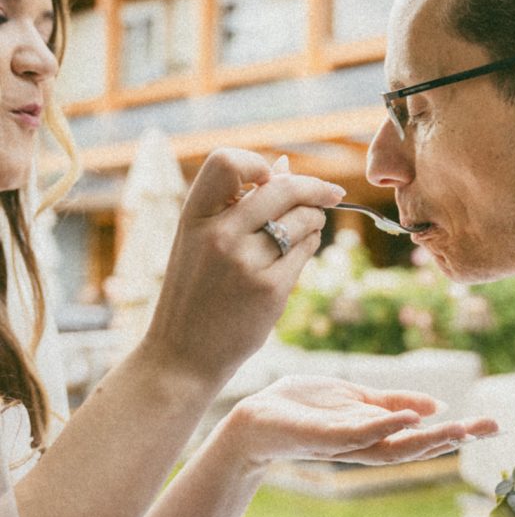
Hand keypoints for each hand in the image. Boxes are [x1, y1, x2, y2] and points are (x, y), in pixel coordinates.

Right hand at [143, 148, 343, 391]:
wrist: (182, 355)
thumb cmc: (194, 293)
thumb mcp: (199, 241)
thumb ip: (235, 203)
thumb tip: (283, 165)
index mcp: (194, 217)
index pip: (226, 161)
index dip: (256, 164)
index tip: (271, 177)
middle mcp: (218, 235)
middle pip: (282, 187)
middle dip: (314, 187)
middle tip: (330, 194)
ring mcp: (245, 263)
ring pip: (302, 219)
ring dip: (315, 218)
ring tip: (308, 225)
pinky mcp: (269, 289)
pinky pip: (306, 250)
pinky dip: (311, 244)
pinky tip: (303, 249)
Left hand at [223, 375, 498, 468]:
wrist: (253, 418)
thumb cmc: (301, 407)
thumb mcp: (354, 397)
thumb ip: (391, 401)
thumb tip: (436, 406)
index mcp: (375, 434)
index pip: (422, 436)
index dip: (458, 432)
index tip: (493, 425)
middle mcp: (365, 445)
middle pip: (416, 447)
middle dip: (454, 439)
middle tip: (490, 428)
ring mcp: (344, 445)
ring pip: (392, 447)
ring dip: (427, 439)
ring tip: (460, 428)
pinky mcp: (320, 439)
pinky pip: (355, 437)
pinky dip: (382, 428)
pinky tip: (406, 418)